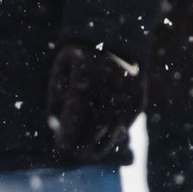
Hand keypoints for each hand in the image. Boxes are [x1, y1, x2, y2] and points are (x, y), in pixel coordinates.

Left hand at [45, 41, 141, 160]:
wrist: (115, 38)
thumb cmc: (79, 56)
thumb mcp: (61, 69)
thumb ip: (56, 97)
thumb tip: (54, 125)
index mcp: (85, 82)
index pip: (75, 120)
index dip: (67, 136)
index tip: (61, 145)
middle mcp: (108, 91)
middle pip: (93, 130)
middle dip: (82, 147)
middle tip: (75, 153)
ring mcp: (126, 97)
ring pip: (112, 132)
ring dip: (100, 146)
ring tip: (89, 153)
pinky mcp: (138, 100)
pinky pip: (126, 125)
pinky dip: (115, 136)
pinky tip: (105, 140)